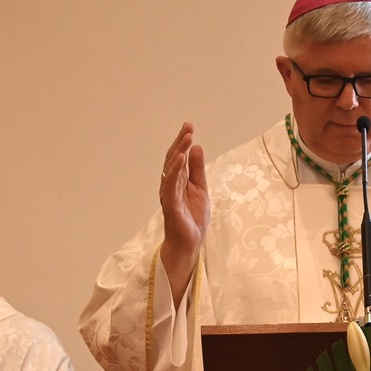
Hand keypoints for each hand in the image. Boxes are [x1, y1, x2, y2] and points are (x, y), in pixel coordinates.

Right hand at [158, 123, 209, 301]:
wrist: (189, 243)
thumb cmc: (193, 218)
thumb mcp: (201, 189)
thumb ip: (198, 170)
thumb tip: (196, 147)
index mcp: (178, 181)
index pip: (179, 157)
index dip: (183, 142)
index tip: (189, 127)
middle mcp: (171, 185)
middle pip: (173, 159)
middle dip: (180, 142)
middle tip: (188, 127)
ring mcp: (169, 194)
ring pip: (171, 169)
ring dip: (178, 152)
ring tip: (186, 138)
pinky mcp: (171, 204)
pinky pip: (171, 185)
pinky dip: (175, 171)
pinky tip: (181, 159)